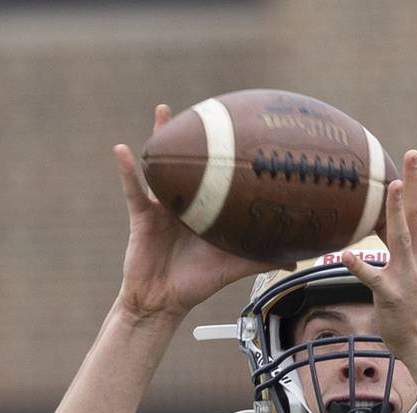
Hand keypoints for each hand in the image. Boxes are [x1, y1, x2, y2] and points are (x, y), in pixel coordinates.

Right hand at [114, 104, 283, 321]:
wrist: (162, 301)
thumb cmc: (195, 284)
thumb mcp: (231, 268)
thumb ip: (259, 260)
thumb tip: (294, 261)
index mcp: (207, 212)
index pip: (219, 178)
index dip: (228, 156)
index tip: (243, 130)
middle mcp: (186, 203)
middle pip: (192, 164)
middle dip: (198, 136)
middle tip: (209, 108)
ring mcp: (163, 207)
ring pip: (163, 168)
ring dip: (162, 138)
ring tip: (165, 111)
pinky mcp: (141, 216)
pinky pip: (133, 190)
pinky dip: (127, 171)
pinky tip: (122, 150)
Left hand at [342, 140, 416, 360]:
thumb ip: (407, 243)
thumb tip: (392, 220)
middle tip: (415, 151)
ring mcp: (406, 276)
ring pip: (401, 238)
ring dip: (398, 211)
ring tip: (394, 185)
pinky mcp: (391, 296)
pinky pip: (373, 280)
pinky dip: (360, 268)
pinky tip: (346, 256)